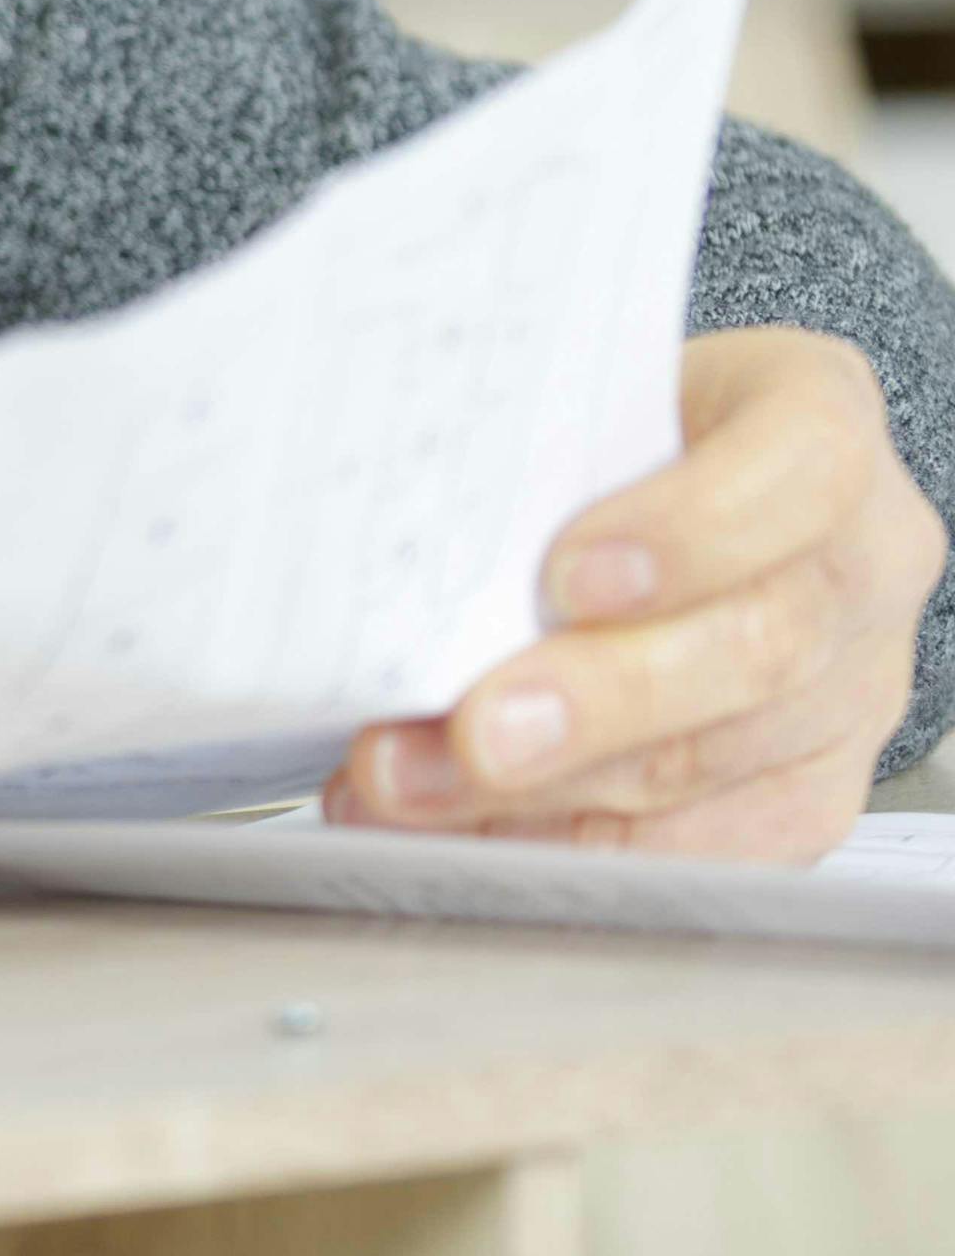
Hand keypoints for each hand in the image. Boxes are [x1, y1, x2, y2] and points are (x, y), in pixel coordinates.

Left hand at [328, 326, 946, 858]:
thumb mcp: (570, 407)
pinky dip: (562, 845)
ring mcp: (853, 688)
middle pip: (758, 645)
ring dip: (544, 791)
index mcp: (817, 419)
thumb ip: (516, 467)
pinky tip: (459, 831)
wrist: (662, 501)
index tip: (568, 575)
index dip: (689, 530)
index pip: (799, 465)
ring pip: (717, 762)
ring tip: (411, 784)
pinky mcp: (811, 793)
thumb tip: (390, 571)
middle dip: (598, 702)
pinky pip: (701, 848)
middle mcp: (864, 561)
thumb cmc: (600, 441)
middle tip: (474, 731)